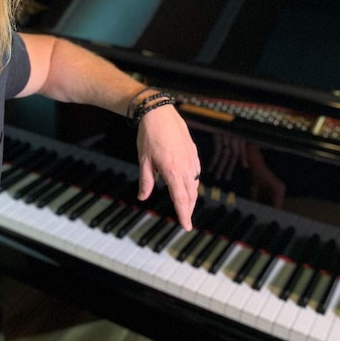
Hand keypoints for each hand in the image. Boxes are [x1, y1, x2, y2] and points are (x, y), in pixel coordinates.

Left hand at [135, 105, 200, 229]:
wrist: (159, 114)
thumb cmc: (149, 136)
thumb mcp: (144, 160)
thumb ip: (146, 181)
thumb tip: (143, 197)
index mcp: (172, 171)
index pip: (181, 199)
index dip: (184, 214)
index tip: (186, 226)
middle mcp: (185, 167)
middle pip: (191, 194)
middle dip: (189, 208)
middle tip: (186, 219)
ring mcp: (191, 159)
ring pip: (195, 184)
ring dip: (192, 196)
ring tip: (187, 204)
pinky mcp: (193, 152)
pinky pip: (196, 172)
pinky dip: (193, 182)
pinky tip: (189, 184)